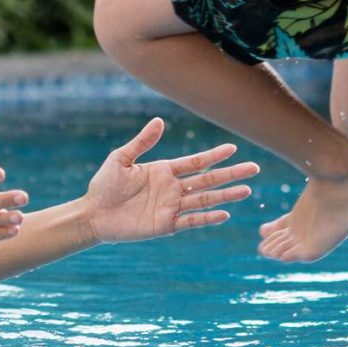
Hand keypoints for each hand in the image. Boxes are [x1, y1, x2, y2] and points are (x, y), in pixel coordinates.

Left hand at [82, 117, 258, 243]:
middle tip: (254, 169)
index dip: (215, 156)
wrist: (94, 214)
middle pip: (208, 180)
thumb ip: (142, 142)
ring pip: (205, 199)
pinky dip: (208, 218)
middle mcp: (173, 188)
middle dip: (231, 174)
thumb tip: (159, 121)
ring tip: (247, 190)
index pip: (196, 162)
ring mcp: (171, 207)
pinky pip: (191, 221)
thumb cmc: (104, 184)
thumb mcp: (121, 158)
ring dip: (226, 196)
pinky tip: (224, 214)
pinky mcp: (166, 225)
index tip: (234, 149)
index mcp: (164, 170)